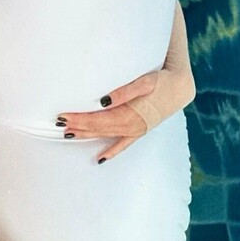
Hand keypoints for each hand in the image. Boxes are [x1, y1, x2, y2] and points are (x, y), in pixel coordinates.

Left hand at [56, 58, 195, 162]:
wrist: (181, 88)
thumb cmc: (162, 81)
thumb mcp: (144, 82)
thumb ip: (124, 91)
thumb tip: (102, 101)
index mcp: (129, 114)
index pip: (97, 119)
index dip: (79, 118)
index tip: (63, 115)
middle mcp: (130, 126)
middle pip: (97, 129)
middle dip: (77, 127)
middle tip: (59, 124)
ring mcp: (135, 131)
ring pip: (105, 136)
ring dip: (87, 136)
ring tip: (68, 134)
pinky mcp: (140, 131)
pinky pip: (123, 145)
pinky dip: (111, 152)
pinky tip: (100, 159)